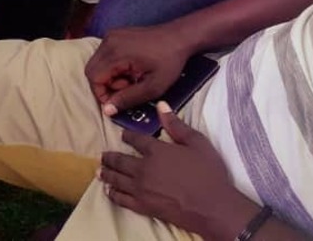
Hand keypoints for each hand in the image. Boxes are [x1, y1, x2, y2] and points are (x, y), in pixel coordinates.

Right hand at [84, 22, 194, 114]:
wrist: (180, 37)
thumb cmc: (169, 61)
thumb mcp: (153, 86)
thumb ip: (128, 99)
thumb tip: (107, 110)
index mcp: (116, 52)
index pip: (94, 77)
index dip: (102, 93)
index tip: (119, 100)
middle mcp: (108, 41)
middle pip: (92, 70)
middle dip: (106, 85)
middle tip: (128, 88)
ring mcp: (111, 35)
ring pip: (97, 63)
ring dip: (110, 76)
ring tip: (131, 79)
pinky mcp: (115, 34)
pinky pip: (104, 55)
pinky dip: (113, 67)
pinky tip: (131, 69)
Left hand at [100, 104, 258, 235]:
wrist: (212, 207)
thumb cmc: (208, 173)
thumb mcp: (197, 143)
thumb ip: (176, 125)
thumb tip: (161, 105)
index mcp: (156, 150)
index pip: (135, 139)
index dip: (127, 136)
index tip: (123, 135)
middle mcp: (144, 168)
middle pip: (120, 160)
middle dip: (110, 156)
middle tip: (103, 155)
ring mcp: (141, 188)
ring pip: (117, 178)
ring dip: (107, 173)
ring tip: (100, 170)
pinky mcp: (143, 206)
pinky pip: (122, 199)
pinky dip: (113, 194)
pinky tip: (109, 191)